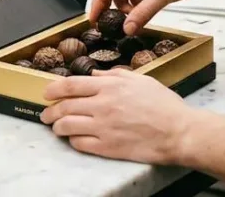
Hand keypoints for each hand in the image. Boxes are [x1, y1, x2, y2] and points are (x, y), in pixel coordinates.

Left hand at [42, 69, 196, 164]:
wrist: (178, 132)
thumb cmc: (164, 105)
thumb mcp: (140, 80)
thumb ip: (114, 76)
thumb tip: (94, 75)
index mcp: (110, 87)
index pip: (70, 85)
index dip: (53, 89)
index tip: (46, 93)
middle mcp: (102, 106)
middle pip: (64, 106)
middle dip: (50, 111)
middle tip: (46, 114)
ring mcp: (103, 128)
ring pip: (67, 126)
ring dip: (57, 127)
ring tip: (57, 128)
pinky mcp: (107, 147)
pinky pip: (79, 144)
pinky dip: (73, 141)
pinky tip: (75, 139)